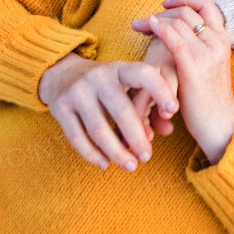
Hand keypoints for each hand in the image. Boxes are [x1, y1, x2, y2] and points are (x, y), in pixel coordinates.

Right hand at [37, 53, 176, 171]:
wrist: (61, 74)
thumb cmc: (105, 84)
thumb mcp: (123, 81)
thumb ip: (145, 101)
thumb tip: (169, 130)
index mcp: (119, 68)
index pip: (143, 73)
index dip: (160, 90)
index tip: (174, 110)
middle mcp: (98, 77)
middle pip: (122, 111)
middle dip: (137, 137)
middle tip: (147, 156)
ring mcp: (77, 92)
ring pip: (99, 129)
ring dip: (117, 151)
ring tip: (131, 165)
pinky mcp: (60, 107)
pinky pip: (77, 137)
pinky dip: (92, 154)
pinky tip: (105, 163)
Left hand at [129, 1, 220, 137]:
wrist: (219, 122)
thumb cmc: (208, 95)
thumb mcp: (209, 63)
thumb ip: (199, 46)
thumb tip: (177, 31)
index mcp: (222, 38)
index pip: (206, 5)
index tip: (166, 5)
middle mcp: (217, 42)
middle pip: (188, 11)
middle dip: (163, 11)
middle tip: (144, 21)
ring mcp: (207, 54)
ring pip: (179, 22)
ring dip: (155, 21)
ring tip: (139, 27)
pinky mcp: (194, 69)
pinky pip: (176, 41)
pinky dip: (161, 29)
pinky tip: (147, 27)